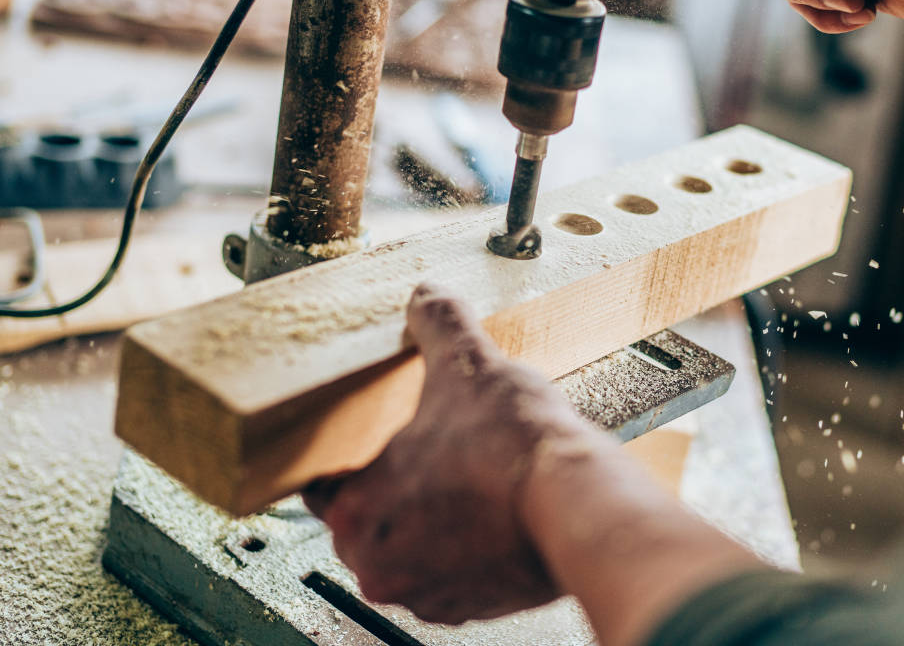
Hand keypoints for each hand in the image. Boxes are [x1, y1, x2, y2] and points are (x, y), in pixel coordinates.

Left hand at [304, 284, 598, 622]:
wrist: (581, 506)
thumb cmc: (516, 449)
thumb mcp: (468, 364)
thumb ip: (437, 323)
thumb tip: (427, 296)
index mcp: (356, 510)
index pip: (322, 484)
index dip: (350, 453)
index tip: (374, 436)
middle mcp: (379, 564)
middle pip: (366, 518)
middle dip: (394, 485)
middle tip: (429, 449)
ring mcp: (426, 593)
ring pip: (409, 548)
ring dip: (428, 519)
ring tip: (466, 477)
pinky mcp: (470, 608)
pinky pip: (450, 573)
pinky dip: (464, 548)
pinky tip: (491, 510)